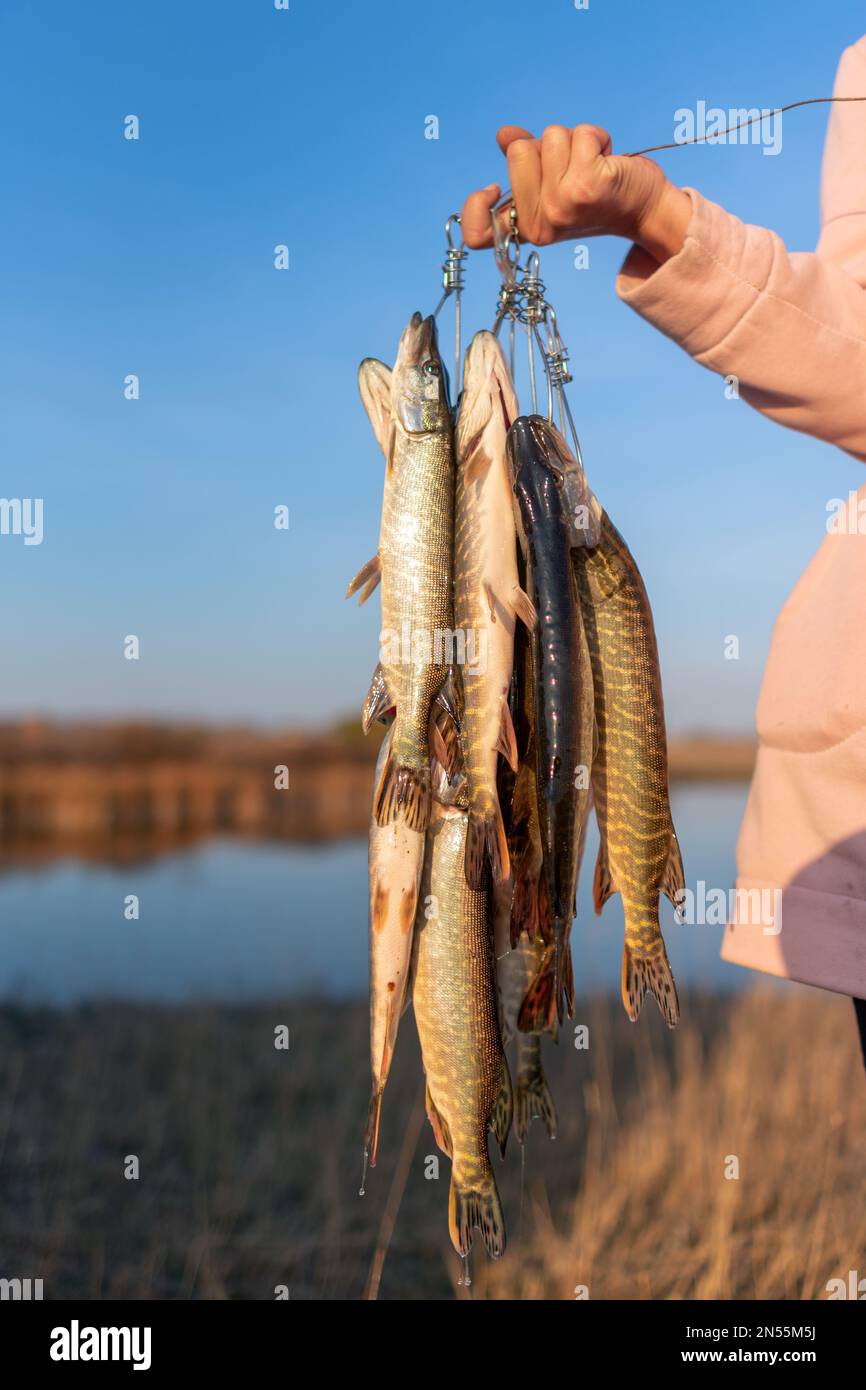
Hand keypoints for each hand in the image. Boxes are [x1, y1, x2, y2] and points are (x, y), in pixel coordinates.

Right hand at [461, 124, 689, 263]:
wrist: (644, 210)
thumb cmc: (599, 195)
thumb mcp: (555, 183)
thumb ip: (526, 163)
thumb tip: (504, 135)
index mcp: (527, 227)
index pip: (478, 234)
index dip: (474, 206)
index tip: (491, 188)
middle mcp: (540, 223)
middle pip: (518, 151)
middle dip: (546, 147)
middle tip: (572, 169)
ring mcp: (561, 206)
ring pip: (549, 137)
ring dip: (575, 141)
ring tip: (593, 164)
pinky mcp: (585, 186)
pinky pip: (579, 134)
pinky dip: (596, 136)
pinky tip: (607, 159)